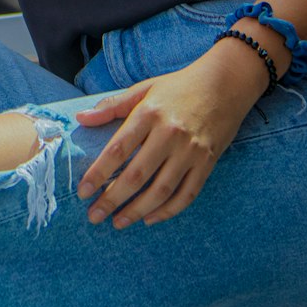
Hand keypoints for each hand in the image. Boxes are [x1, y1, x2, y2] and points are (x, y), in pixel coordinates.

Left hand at [74, 51, 259, 228]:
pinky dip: (168, 211)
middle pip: (137, 175)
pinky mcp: (207, 163)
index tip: (83, 192)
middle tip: (94, 216)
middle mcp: (170, 134)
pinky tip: (150, 219)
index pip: (118, 149)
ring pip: (161, 190)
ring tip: (118, 222)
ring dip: (137, 211)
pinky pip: (186, 194)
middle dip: (112, 199)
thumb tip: (81, 119)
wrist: (225, 83)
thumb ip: (111, 106)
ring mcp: (191, 151)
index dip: (98, 173)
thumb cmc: (178, 87)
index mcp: (149, 113)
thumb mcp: (143, 89)